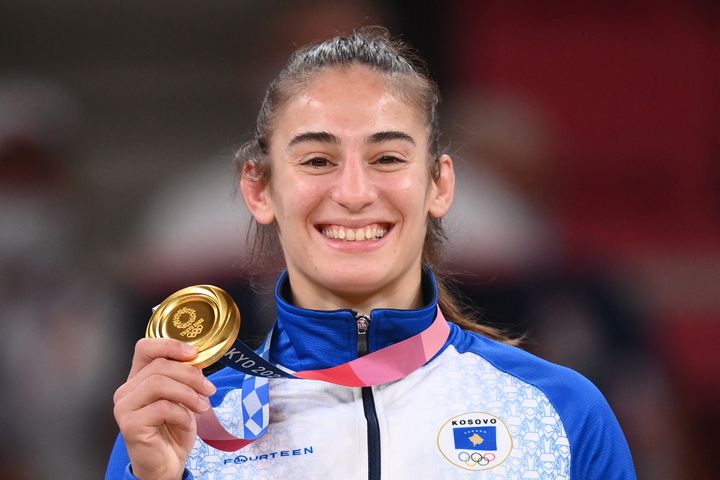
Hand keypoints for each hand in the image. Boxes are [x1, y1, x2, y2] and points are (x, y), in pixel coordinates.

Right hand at [113, 338, 215, 479]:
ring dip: (187, 393)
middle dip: (190, 375)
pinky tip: (187, 422)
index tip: (193, 353)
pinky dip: (181, 413)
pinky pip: (161, 408)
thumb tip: (197, 361)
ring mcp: (125, 407)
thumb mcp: (184, 397)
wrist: (167, 462)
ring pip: (159, 383)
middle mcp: (126, 390)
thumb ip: (185, 377)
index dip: (170, 345)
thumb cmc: (173, 429)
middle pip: (159, 365)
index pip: (145, 347)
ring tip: (201, 405)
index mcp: (138, 378)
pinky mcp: (130, 424)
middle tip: (208, 389)